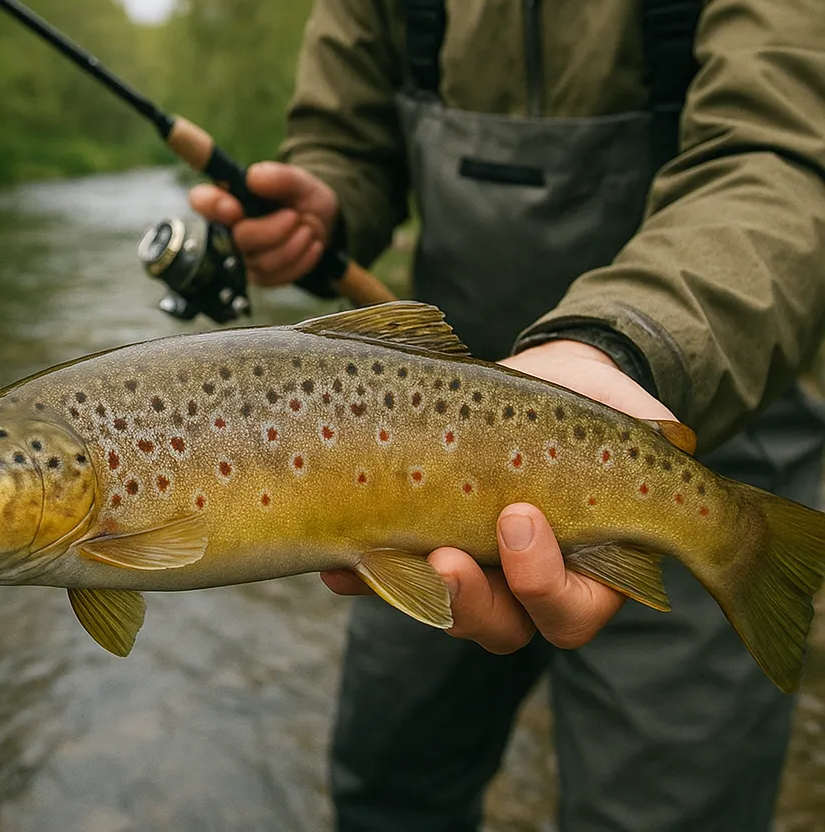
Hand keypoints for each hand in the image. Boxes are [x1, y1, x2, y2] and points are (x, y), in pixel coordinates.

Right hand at [188, 161, 339, 285]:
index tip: (234, 209)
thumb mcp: (298, 181)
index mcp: (229, 198)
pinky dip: (302, 259)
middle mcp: (230, 230)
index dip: (212, 206)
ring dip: (293, 244)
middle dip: (272, 230)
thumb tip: (254, 177)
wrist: (323, 224)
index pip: (202, 201)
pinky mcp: (261, 276)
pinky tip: (310, 245)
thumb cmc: (300, 198)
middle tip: (294, 216)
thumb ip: (279, 176)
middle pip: (239, 239)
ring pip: (262, 262)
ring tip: (307, 229)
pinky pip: (278, 276)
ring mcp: (244, 257)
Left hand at [322, 339, 678, 651]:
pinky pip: (386, 573)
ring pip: (437, 608)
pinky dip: (358, 570)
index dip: (544, 582)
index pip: (570, 611)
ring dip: (406, 588)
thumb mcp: (634, 418)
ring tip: (370, 557)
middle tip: (447, 560)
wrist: (544, 381)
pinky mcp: (422, 540)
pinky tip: (335, 560)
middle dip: (468, 601)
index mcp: (587, 572)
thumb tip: (673, 440)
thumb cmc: (595, 404)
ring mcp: (471, 565)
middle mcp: (524, 583)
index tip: (519, 517)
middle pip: (498, 627)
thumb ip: (656, 437)